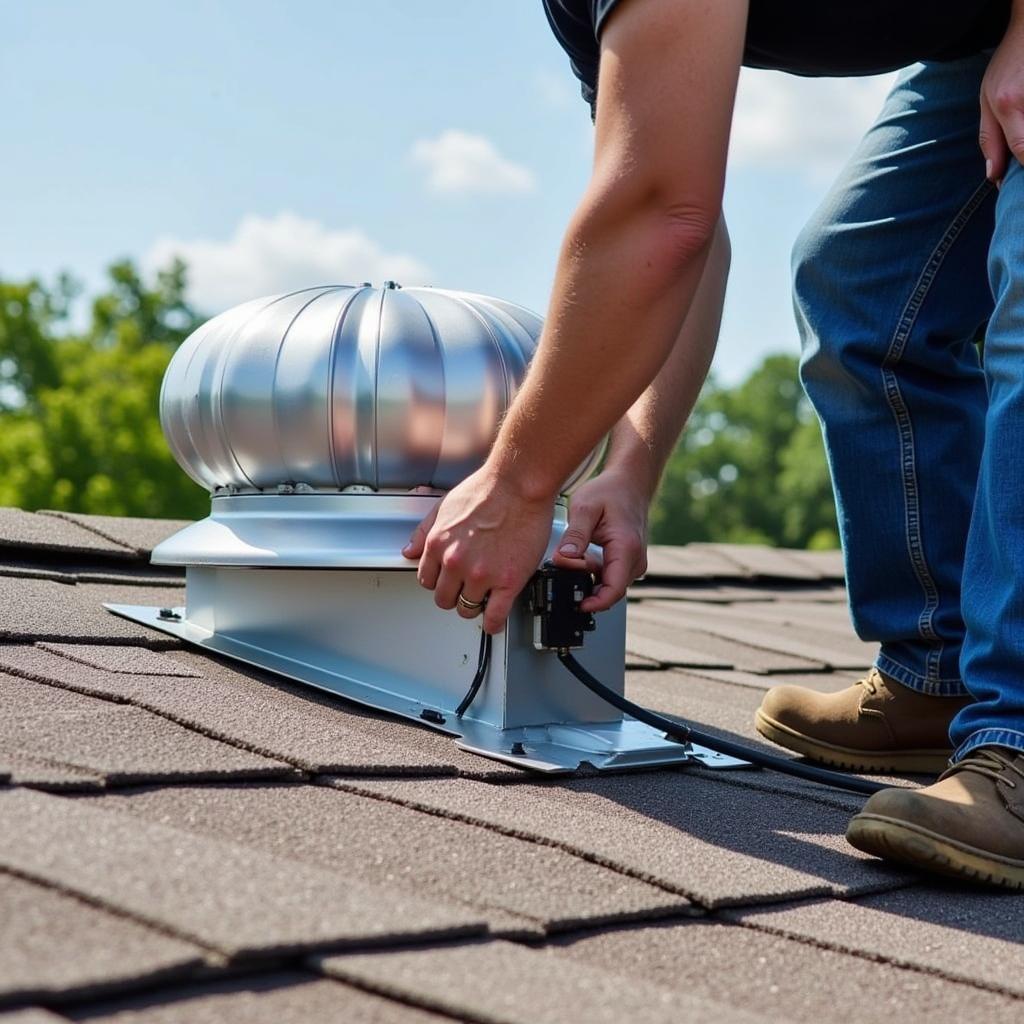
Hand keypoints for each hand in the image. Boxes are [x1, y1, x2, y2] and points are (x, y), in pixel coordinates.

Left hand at [403, 466, 553, 633]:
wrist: (519, 484)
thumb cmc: (488, 489)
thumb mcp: (444, 506)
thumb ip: (424, 532)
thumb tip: (410, 552)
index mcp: (438, 544)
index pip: (427, 580)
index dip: (439, 581)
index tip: (448, 580)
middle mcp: (456, 562)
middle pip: (444, 599)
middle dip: (454, 595)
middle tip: (466, 588)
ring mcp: (481, 574)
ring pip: (467, 609)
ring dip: (474, 606)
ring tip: (484, 596)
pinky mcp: (507, 581)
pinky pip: (495, 616)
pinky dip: (493, 623)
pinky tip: (494, 619)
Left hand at [551, 469, 648, 612]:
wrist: (629, 484)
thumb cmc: (611, 492)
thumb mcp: (584, 507)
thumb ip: (574, 534)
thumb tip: (564, 558)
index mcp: (626, 548)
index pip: (614, 590)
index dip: (595, 603)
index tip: (578, 605)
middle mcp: (635, 559)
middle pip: (609, 588)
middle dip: (584, 582)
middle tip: (565, 561)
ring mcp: (634, 562)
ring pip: (608, 583)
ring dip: (588, 575)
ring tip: (575, 551)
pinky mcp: (629, 562)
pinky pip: (609, 576)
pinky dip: (594, 570)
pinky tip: (584, 553)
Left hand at [981, 16, 1023, 181]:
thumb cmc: (1007, 63)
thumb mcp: (987, 98)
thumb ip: (989, 138)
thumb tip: (993, 176)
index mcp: (1010, 104)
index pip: (1022, 148)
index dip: (1023, 171)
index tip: (1016, 188)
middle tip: (1020, 183)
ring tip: (1018, 155)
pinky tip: (1023, 141)